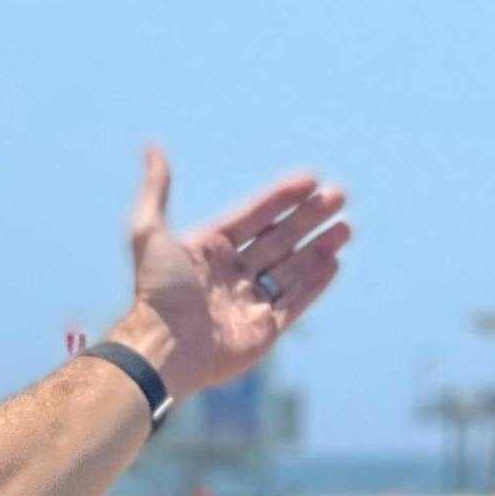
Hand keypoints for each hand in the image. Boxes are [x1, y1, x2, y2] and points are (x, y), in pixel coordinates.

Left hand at [115, 148, 349, 400]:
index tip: (310, 179)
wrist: (167, 347)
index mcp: (211, 248)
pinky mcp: (265, 329)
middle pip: (280, 238)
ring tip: (345, 227)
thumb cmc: (158, 290)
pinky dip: (316, 282)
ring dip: (319, 246)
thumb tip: (153, 149)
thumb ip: (157, 191)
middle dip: (309, 217)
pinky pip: (296, 301)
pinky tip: (334, 261)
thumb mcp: (149, 231)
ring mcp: (251, 300)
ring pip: (293, 267)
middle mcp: (233, 272)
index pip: (254, 216)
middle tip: (338, 195)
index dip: (281, 198)